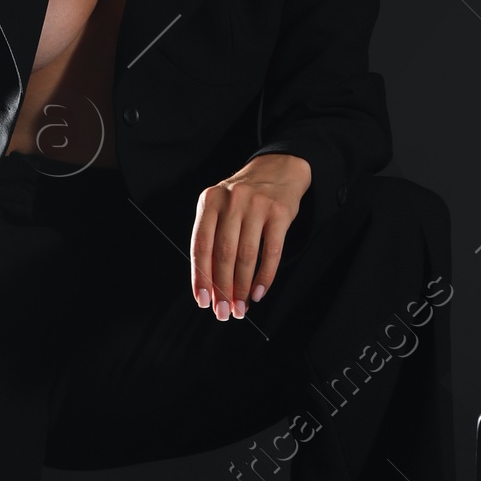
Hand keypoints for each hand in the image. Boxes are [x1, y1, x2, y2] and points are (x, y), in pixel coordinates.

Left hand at [190, 154, 311, 320]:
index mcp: (210, 201)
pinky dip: (265, 277)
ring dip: (243, 287)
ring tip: (241, 306)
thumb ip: (213, 238)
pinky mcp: (280, 213)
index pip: (201, 246)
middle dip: (223, 288)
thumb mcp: (221, 206)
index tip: (203, 301)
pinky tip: (259, 292)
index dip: (201, 277)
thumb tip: (211, 285)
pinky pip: (271, 252)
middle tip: (224, 311)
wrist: (278, 169)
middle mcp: (232, 201)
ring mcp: (257, 206)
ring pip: (246, 256)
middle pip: (223, 254)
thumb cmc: (245, 197)